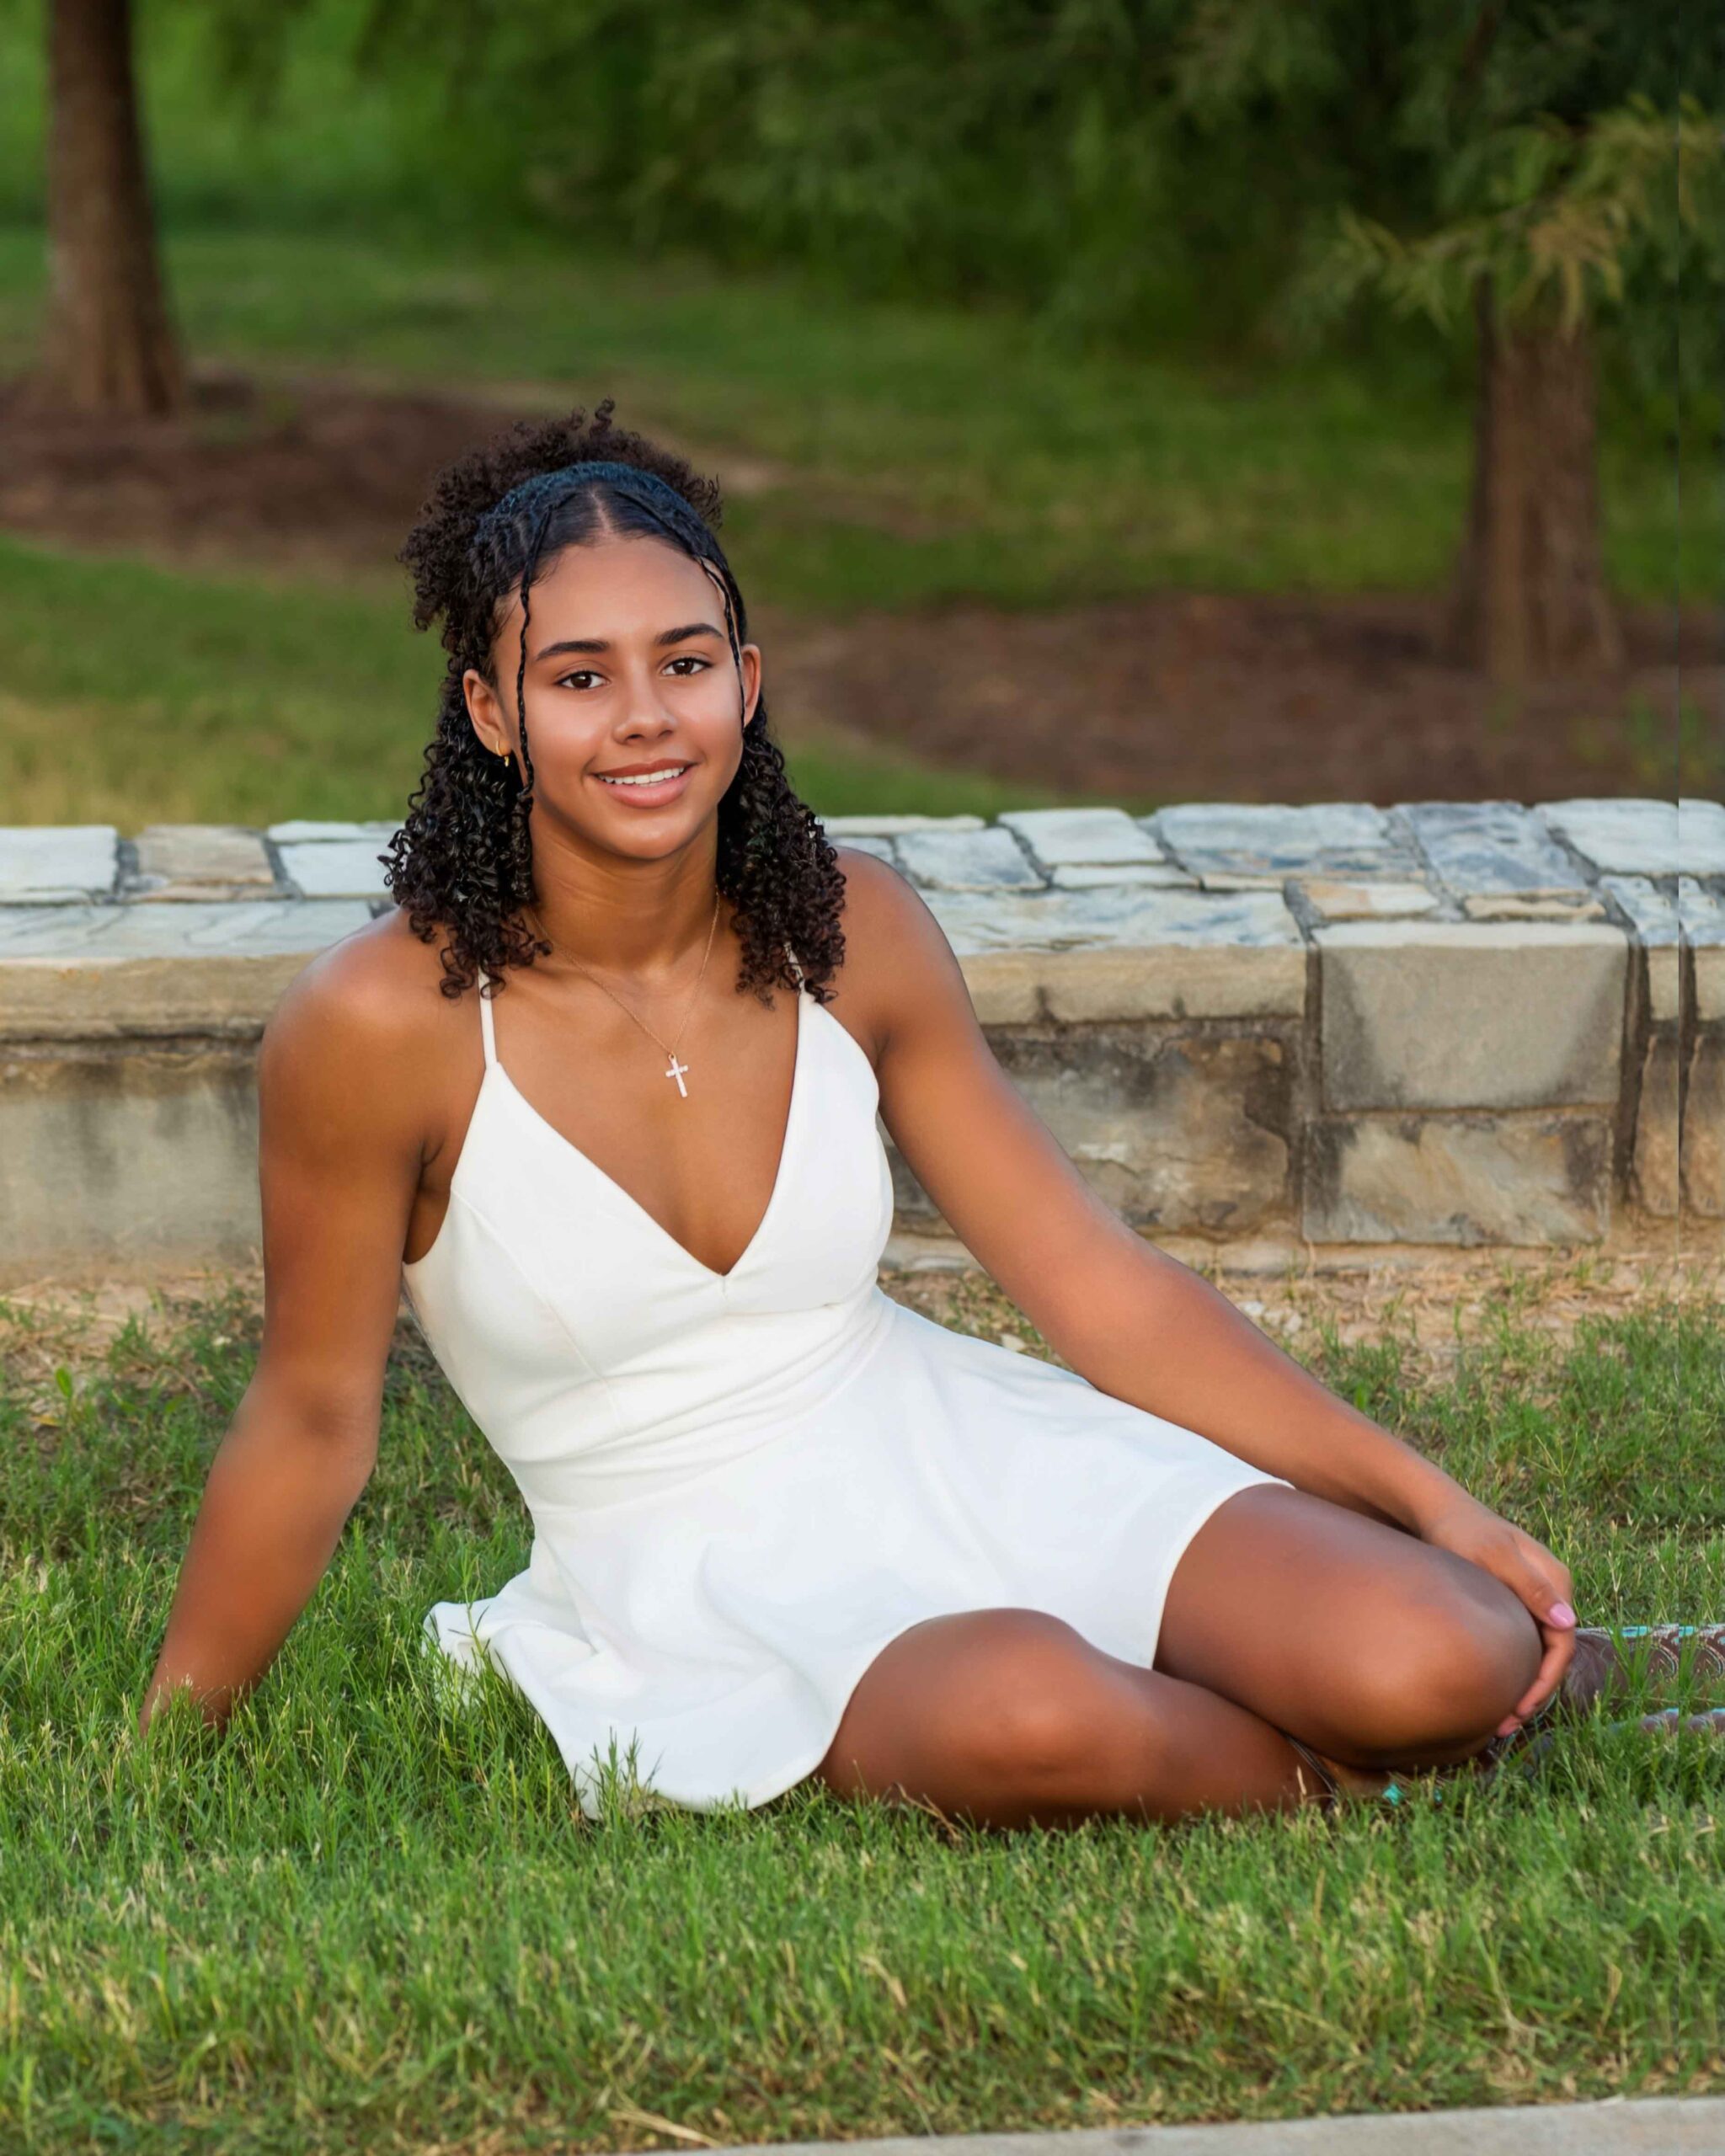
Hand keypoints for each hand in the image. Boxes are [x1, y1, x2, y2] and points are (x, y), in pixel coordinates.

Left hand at [1416, 1492, 1576, 1733]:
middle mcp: (1553, 1591)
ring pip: (1537, 1652)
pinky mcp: (1515, 1602)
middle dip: (1533, 1692)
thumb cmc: (1462, 1531)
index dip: (1544, 1681)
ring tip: (1498, 1719)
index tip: (1519, 1708)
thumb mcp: (1492, 1556)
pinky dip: (1511, 1668)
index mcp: (1556, 1580)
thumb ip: (1529, 1586)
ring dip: (1522, 1686)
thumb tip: (1567, 1620)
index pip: (1563, 1643)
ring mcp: (1535, 1597)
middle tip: (1504, 1725)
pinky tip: (1490, 1689)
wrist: (1437, 1512)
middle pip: (1553, 1654)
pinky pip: (1522, 1643)